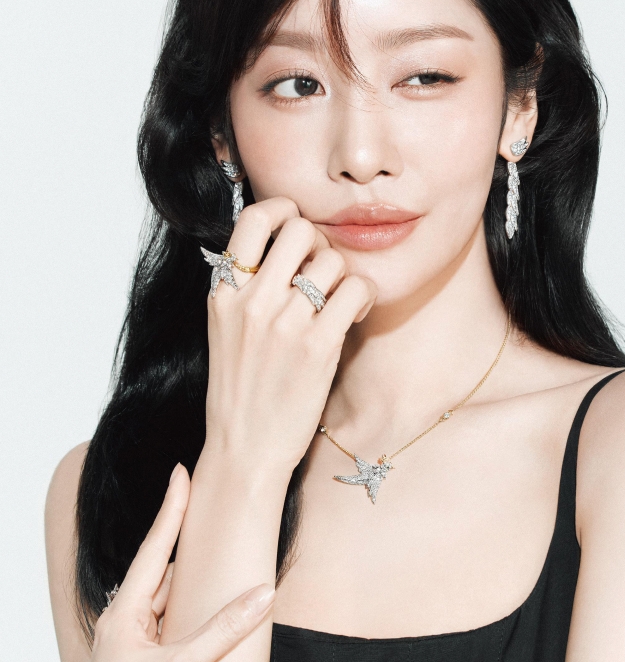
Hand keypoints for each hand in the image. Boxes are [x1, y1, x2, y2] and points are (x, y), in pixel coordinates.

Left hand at [76, 464, 275, 661]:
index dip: (171, 509)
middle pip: (156, 570)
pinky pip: (163, 624)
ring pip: (160, 599)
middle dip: (179, 538)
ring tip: (203, 549)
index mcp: (123, 616)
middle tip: (198, 501)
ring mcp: (127, 648)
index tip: (181, 473)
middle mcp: (121, 626)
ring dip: (183, 577)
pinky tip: (194, 610)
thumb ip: (228, 629)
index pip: (153, 549)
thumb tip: (264, 595)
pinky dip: (181, 609)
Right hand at [204, 197, 376, 476]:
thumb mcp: (227, 331)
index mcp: (224, 294)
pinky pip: (356, 290)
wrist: (245, 450)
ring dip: (344, 275)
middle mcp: (252, 301)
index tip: (296, 227)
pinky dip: (363, 297)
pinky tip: (351, 319)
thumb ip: (247, 290)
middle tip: (323, 274)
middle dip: (320, 244)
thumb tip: (283, 249)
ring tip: (338, 303)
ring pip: (332, 258)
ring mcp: (285, 323)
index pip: (254, 220)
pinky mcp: (318, 347)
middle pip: (300, 229)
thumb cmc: (242, 392)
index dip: (283, 211)